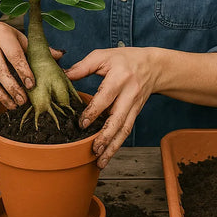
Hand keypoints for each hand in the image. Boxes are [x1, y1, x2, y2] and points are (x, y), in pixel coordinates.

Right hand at [0, 14, 62, 109]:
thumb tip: (59, 56)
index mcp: (2, 33)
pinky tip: (5, 100)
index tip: (31, 85)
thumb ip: (36, 48)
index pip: (14, 55)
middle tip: (24, 100)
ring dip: (2, 95)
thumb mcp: (19, 37)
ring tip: (15, 104)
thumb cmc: (4, 36)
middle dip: (13, 87)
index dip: (23, 71)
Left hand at [65, 47, 159, 168]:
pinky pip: (126, 131)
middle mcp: (130, 94)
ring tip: (101, 161)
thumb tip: (63, 75)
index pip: (107, 97)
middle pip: (118, 118)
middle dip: (106, 136)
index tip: (82, 124)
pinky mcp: (135, 113)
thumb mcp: (104, 56)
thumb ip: (83, 66)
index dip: (94, 111)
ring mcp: (134, 106)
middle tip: (93, 149)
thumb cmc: (125, 59)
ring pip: (124, 129)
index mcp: (120, 77)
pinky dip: (117, 145)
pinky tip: (107, 155)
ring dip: (113, 147)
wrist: (154, 66)